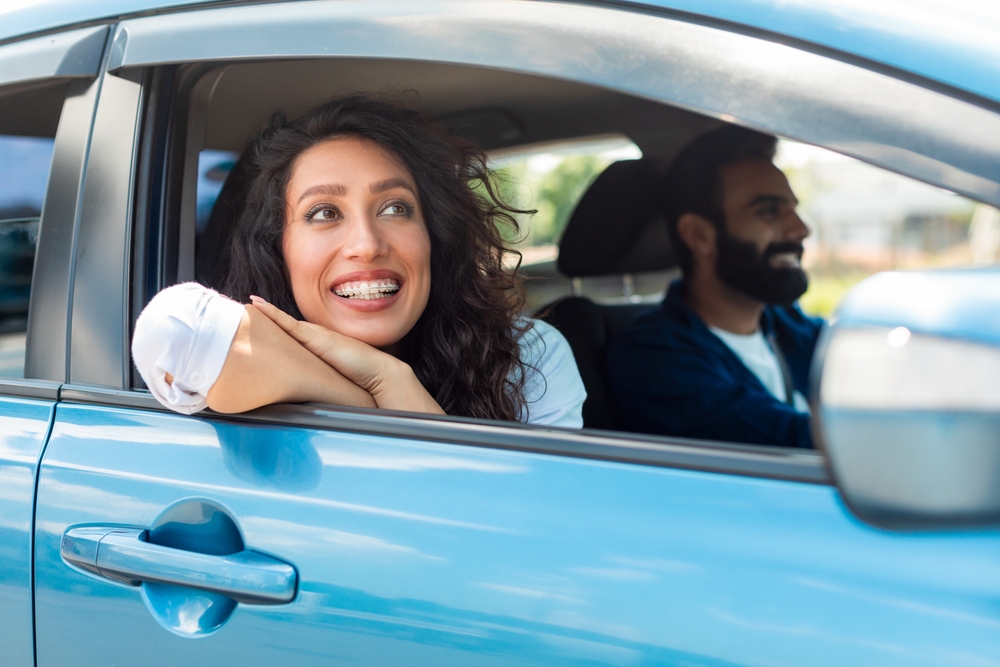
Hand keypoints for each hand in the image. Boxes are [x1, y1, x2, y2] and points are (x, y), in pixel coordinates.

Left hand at [249, 296, 444, 414]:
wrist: (377, 372)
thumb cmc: (359, 380)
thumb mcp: (331, 380)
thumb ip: (319, 384)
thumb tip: (310, 402)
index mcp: (317, 346)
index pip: (291, 335)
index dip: (275, 328)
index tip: (258, 324)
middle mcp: (314, 336)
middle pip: (283, 325)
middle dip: (265, 317)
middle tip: (242, 311)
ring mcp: (314, 335)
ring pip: (282, 322)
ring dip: (264, 313)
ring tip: (245, 305)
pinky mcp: (315, 337)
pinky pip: (287, 323)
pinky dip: (272, 313)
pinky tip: (257, 305)